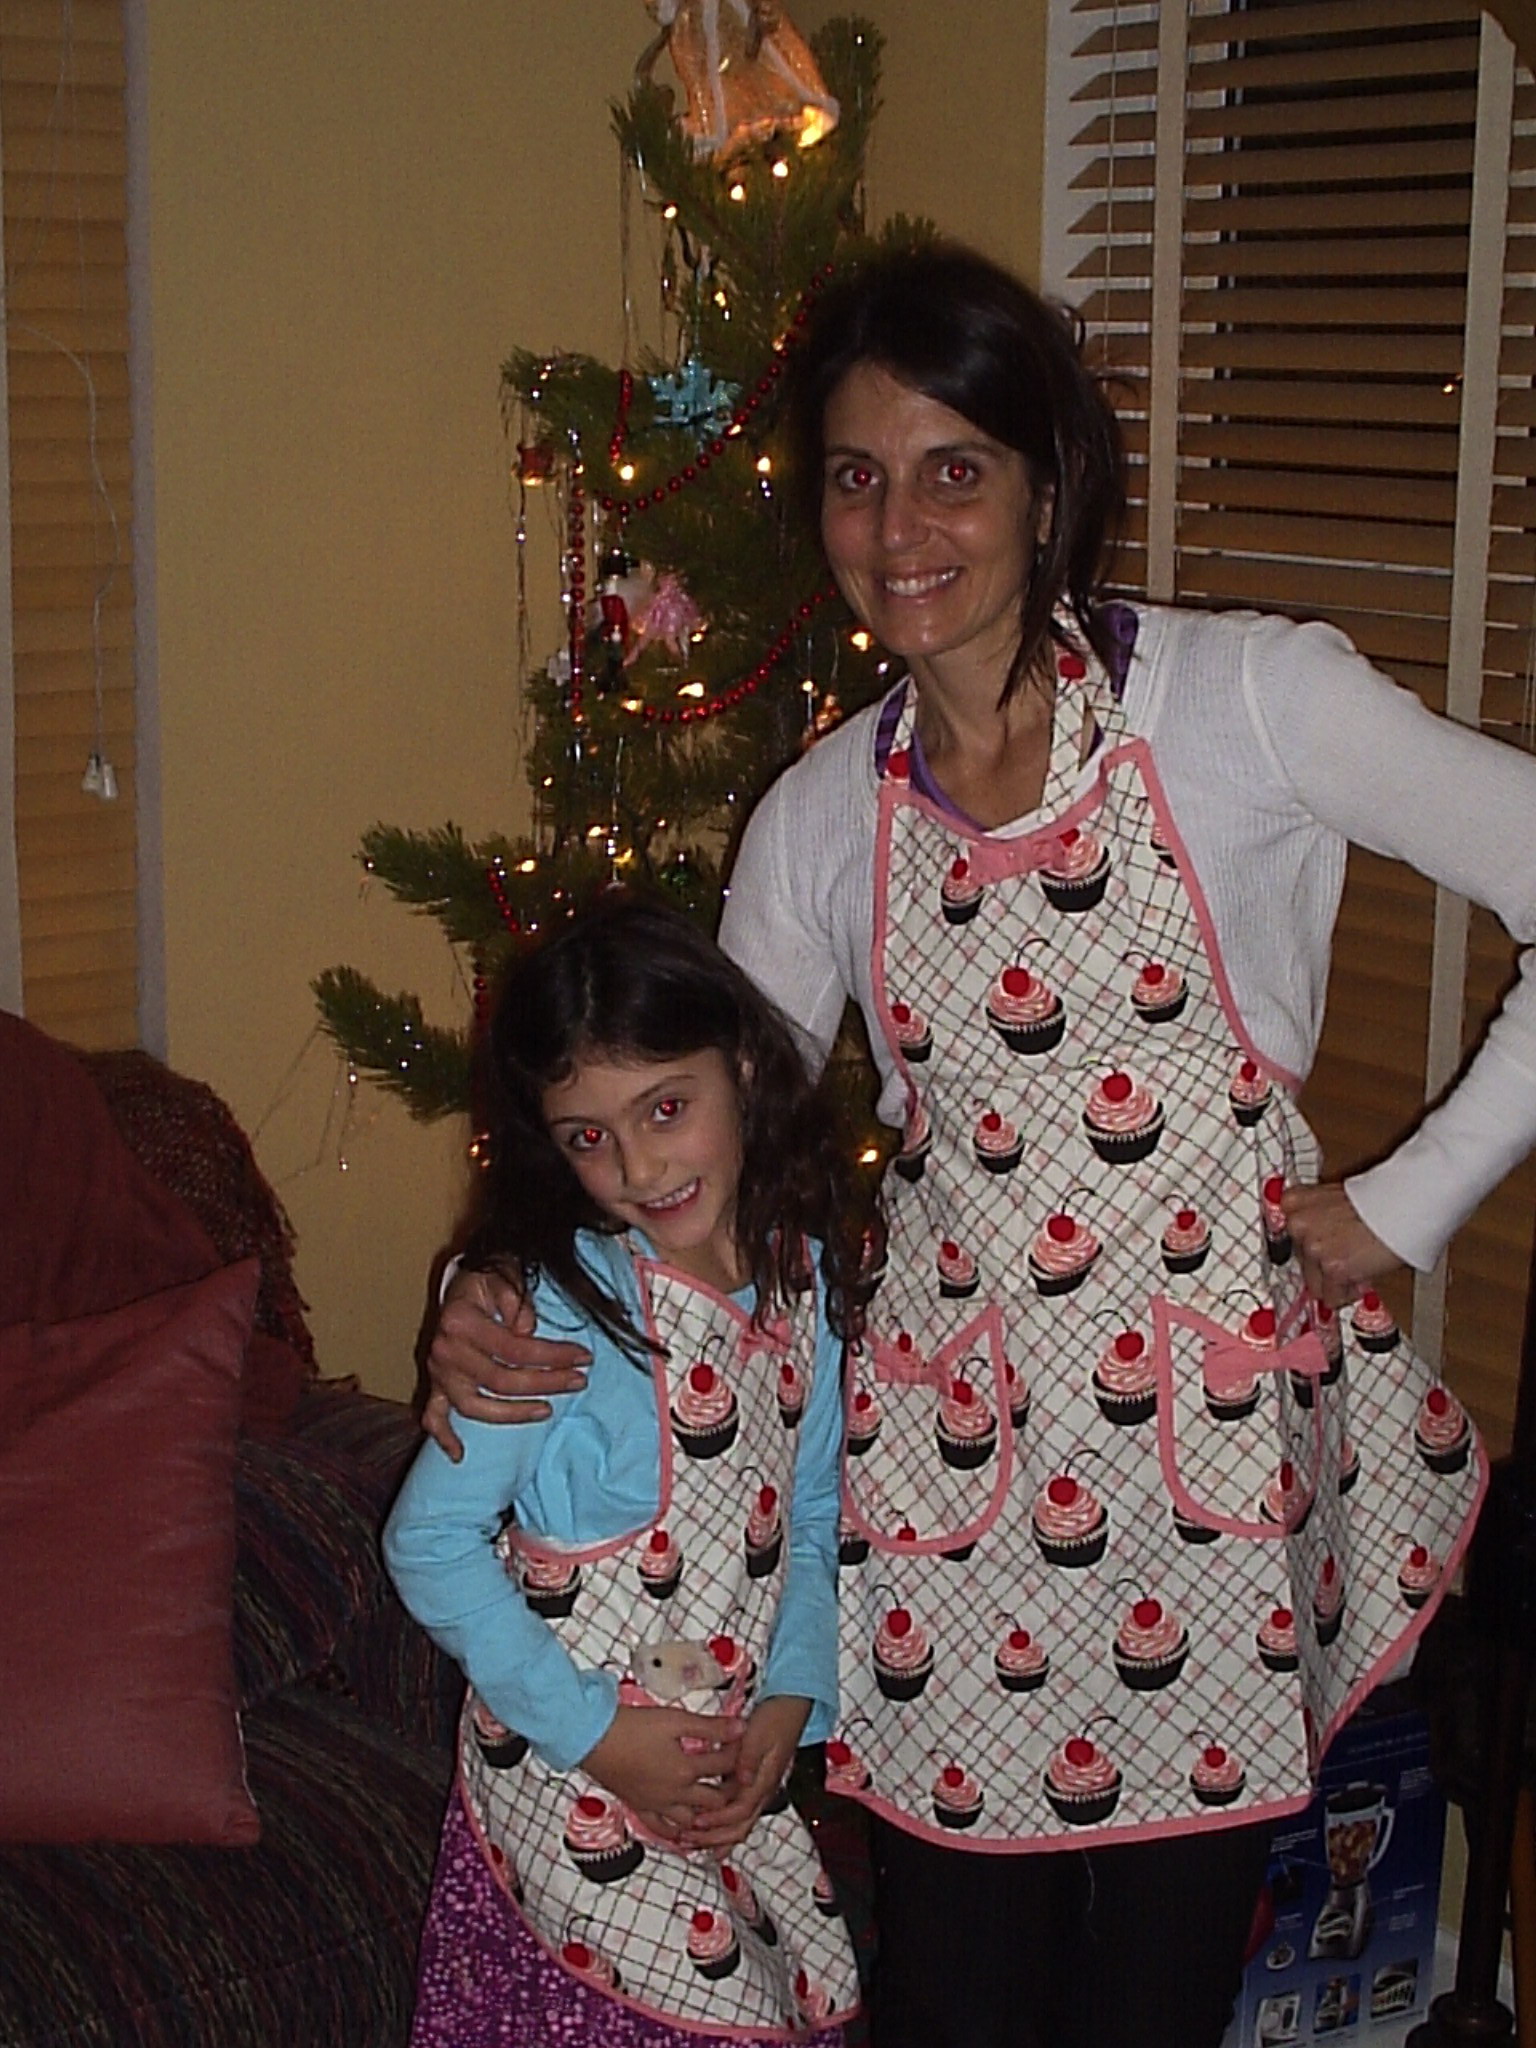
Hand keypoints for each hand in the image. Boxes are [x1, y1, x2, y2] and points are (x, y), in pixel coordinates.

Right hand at [421, 1265, 589, 1460]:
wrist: (459, 1283)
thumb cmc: (485, 1281)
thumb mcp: (503, 1277)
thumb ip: (517, 1302)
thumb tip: (528, 1331)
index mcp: (460, 1322)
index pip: (514, 1348)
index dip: (552, 1356)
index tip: (583, 1357)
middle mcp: (445, 1350)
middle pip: (500, 1380)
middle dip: (545, 1383)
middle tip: (578, 1381)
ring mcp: (439, 1372)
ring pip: (473, 1405)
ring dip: (512, 1414)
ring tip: (547, 1410)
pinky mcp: (435, 1385)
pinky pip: (434, 1416)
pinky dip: (444, 1437)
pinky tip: (459, 1456)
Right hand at [581, 1705, 743, 1833]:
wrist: (593, 1740)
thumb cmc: (632, 1727)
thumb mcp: (675, 1720)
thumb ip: (710, 1726)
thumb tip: (741, 1727)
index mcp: (687, 1769)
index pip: (725, 1765)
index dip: (739, 1753)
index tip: (745, 1744)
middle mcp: (676, 1794)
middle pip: (714, 1801)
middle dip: (730, 1790)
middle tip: (738, 1780)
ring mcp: (657, 1805)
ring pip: (691, 1822)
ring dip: (707, 1817)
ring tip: (717, 1808)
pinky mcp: (639, 1808)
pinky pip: (662, 1829)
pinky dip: (677, 1832)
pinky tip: (684, 1830)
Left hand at [677, 1695, 809, 1850]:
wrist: (790, 1708)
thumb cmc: (775, 1719)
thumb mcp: (759, 1734)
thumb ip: (749, 1757)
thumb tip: (742, 1780)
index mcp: (764, 1780)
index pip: (740, 1810)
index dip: (718, 1819)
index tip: (696, 1822)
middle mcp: (762, 1790)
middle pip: (740, 1825)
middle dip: (714, 1837)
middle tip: (689, 1840)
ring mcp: (758, 1788)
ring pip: (739, 1822)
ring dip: (717, 1834)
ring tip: (693, 1840)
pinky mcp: (752, 1783)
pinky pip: (736, 1809)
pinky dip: (721, 1821)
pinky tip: (706, 1826)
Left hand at [1281, 1181, 1401, 1308]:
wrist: (1402, 1207)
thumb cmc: (1378, 1201)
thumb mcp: (1335, 1198)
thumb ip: (1317, 1217)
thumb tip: (1313, 1242)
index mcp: (1294, 1202)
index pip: (1286, 1237)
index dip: (1308, 1248)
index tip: (1317, 1254)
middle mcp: (1298, 1224)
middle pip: (1302, 1263)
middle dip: (1324, 1266)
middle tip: (1348, 1257)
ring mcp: (1313, 1247)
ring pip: (1315, 1285)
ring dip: (1336, 1282)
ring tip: (1358, 1266)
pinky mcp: (1332, 1268)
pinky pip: (1332, 1298)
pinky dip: (1347, 1294)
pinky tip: (1362, 1278)